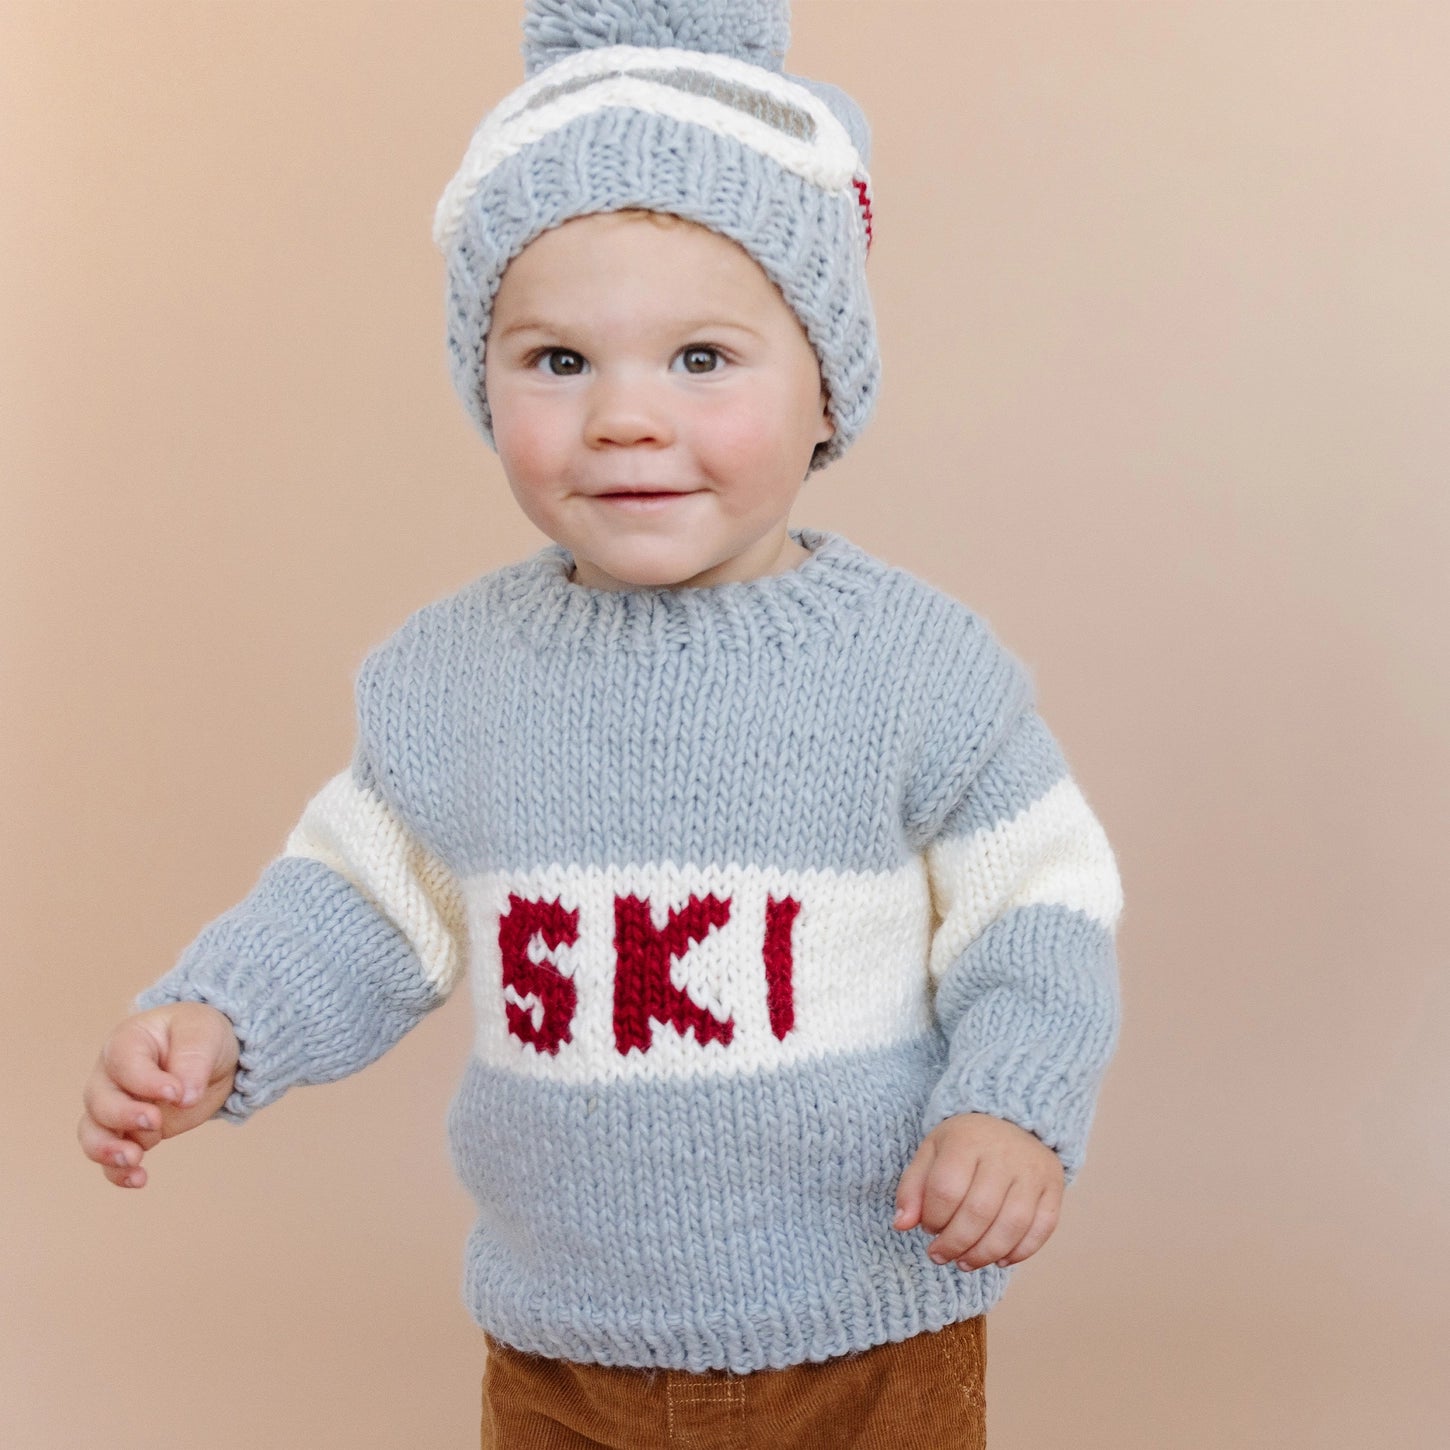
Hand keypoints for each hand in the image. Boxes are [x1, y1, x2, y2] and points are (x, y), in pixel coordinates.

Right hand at [78, 1002, 239, 1188]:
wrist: (209, 1056)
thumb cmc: (200, 1035)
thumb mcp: (204, 1033)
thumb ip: (193, 1060)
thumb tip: (184, 1098)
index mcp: (127, 1041)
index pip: (123, 1063)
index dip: (145, 1082)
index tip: (176, 1092)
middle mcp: (111, 1076)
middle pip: (100, 1101)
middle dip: (123, 1116)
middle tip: (156, 1121)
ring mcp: (115, 1106)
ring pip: (93, 1133)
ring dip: (108, 1150)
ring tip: (134, 1159)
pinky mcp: (129, 1133)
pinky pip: (110, 1157)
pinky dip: (118, 1172)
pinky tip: (139, 1179)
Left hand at [892, 1112, 1064, 1269]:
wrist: (1013, 1119)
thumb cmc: (966, 1143)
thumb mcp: (932, 1152)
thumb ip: (912, 1187)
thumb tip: (901, 1225)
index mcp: (967, 1140)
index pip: (946, 1190)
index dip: (933, 1218)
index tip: (928, 1227)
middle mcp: (1003, 1153)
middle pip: (979, 1212)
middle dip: (955, 1244)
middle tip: (941, 1256)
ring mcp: (1032, 1171)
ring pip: (1011, 1226)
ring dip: (984, 1254)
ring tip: (965, 1262)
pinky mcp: (1054, 1187)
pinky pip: (1042, 1228)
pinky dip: (1020, 1252)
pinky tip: (999, 1259)